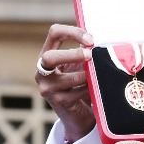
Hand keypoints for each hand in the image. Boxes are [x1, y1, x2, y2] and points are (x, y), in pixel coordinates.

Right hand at [35, 23, 95, 142]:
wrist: (76, 111)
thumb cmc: (78, 80)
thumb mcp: (79, 62)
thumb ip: (85, 48)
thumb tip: (102, 35)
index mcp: (47, 54)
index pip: (54, 33)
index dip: (73, 32)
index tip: (91, 40)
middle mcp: (42, 71)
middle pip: (50, 57)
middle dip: (73, 55)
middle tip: (91, 55)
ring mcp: (47, 88)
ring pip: (68, 79)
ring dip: (87, 75)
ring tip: (98, 73)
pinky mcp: (58, 102)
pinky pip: (78, 92)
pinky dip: (90, 87)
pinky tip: (97, 86)